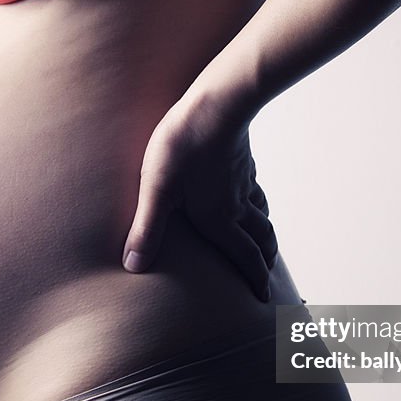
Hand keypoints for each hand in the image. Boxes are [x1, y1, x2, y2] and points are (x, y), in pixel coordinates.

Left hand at [122, 91, 277, 300]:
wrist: (218, 102)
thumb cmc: (183, 147)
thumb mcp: (158, 191)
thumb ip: (146, 229)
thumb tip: (132, 266)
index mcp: (219, 219)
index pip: (244, 257)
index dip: (255, 280)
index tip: (266, 298)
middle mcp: (237, 205)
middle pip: (260, 239)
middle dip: (265, 261)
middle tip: (268, 277)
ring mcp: (242, 181)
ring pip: (261, 214)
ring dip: (266, 233)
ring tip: (265, 243)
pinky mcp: (241, 159)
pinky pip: (254, 187)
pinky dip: (258, 200)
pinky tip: (250, 193)